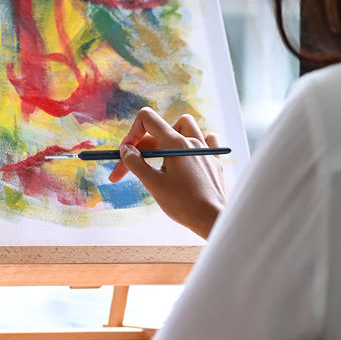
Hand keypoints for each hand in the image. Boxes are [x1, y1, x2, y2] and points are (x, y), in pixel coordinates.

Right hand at [108, 107, 225, 237]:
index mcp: (175, 143)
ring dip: (169, 136)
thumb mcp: (153, 184)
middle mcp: (192, 141)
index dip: (132, 133)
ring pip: (186, 126)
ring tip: (161, 156)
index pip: (147, 119)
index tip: (126, 153)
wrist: (213, 219)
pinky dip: (196, 142)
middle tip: (127, 170)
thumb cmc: (183, 204)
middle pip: (160, 130)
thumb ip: (136, 163)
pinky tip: (189, 155)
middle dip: (140, 147)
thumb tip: (126, 149)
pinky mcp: (214, 160)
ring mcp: (205, 149)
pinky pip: (207, 139)